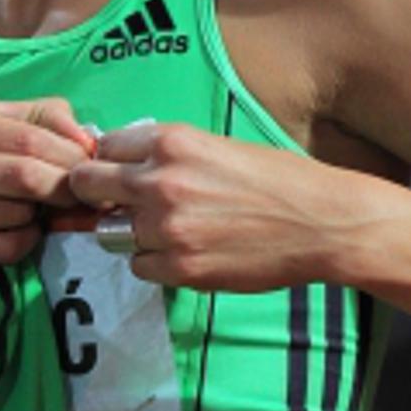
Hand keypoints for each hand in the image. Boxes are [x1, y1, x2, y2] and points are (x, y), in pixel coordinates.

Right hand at [0, 97, 95, 269]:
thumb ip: (23, 119)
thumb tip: (84, 136)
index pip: (30, 136)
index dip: (71, 158)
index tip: (90, 170)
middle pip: (27, 175)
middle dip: (64, 192)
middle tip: (80, 201)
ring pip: (17, 214)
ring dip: (40, 220)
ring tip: (37, 214)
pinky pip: (0, 247)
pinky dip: (22, 244)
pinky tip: (17, 235)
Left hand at [68, 123, 373, 291]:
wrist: (323, 223)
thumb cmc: (281, 181)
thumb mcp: (220, 146)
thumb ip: (172, 155)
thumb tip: (130, 165)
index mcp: (172, 142)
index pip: (105, 148)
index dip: (108, 162)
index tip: (114, 173)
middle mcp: (161, 183)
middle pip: (87, 186)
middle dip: (95, 195)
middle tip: (112, 204)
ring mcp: (167, 229)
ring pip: (112, 233)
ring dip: (130, 233)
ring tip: (167, 232)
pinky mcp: (181, 268)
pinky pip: (139, 266)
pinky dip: (154, 262)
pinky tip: (185, 253)